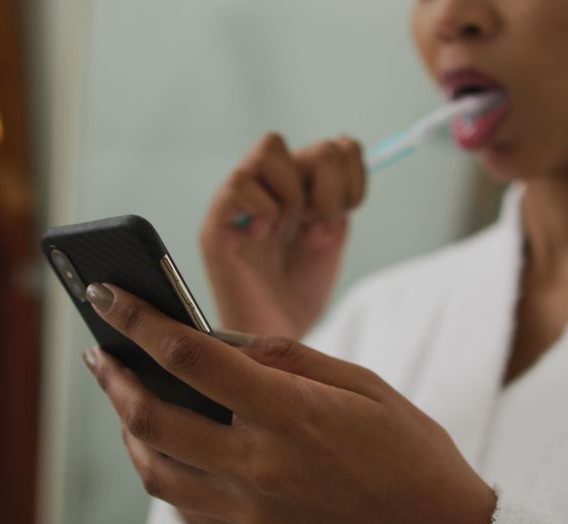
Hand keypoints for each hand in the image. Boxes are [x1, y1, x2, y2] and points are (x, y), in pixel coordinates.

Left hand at [82, 283, 494, 523]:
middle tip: (100, 352)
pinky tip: (164, 450)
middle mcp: (260, 467)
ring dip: (127, 428)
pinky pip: (182, 509)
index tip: (106, 296)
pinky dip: (161, 474)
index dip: (141, 320)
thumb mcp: (364, 385)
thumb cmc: (411, 452)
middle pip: (153, 419)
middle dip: (114, 378)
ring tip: (124, 397)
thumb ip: (288, 358)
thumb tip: (221, 338)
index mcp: (292, 416)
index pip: (192, 359)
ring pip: (154, 471)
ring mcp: (250, 512)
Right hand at [200, 133, 366, 339]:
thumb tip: (346, 143)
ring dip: (294, 193)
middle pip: (309, 143)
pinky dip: (266, 210)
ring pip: (271, 148)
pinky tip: (265, 239)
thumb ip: (338, 194)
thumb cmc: (297, 293)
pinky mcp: (216, 224)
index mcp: (295, 186)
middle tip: (316, 225)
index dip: (351, 174)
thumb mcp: (329, 236)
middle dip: (328, 185)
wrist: (275, 338)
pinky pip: (241, 185)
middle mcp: (264, 185)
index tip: (344, 213)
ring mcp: (238, 201)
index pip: (334, 147)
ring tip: (288, 230)